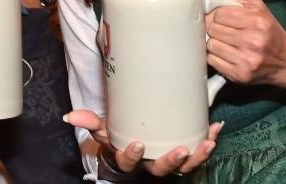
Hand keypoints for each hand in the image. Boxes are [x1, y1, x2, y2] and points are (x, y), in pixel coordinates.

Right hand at [63, 110, 221, 176]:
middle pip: (162, 169)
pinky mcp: (185, 150)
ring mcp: (169, 158)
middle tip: (181, 150)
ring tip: (207, 142)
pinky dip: (208, 140)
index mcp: (130, 158)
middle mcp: (151, 162)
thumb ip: (90, 122)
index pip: (129, 162)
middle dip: (173, 161)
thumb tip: (69, 116)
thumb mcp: (104, 129)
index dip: (133, 156)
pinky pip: (199, 151)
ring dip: (199, 155)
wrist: (134, 143)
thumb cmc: (119, 134)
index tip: (138, 144)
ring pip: (186, 165)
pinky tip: (216, 128)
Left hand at [203, 0, 285, 86]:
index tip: (222, 18)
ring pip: (210, 45)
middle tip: (224, 30)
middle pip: (212, 29)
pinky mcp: (240, 75)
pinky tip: (227, 54)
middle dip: (214, 28)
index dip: (217, 14)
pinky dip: (215, 57)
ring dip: (214, 42)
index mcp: (257, 21)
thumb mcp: (255, 8)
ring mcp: (246, 60)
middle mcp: (253, 41)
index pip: (219, 13)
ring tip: (226, 42)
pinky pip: (212, 61)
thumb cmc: (269, 32)